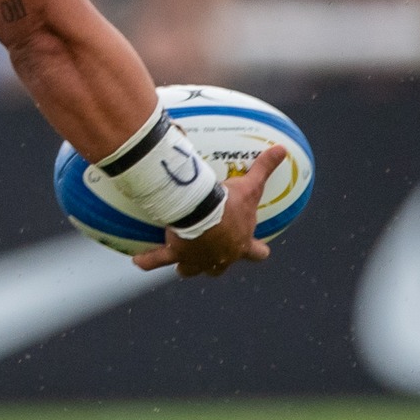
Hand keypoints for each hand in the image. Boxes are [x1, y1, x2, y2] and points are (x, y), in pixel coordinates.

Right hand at [132, 145, 286, 276]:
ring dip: (187, 266)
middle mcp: (220, 258)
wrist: (202, 213)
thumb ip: (265, 168)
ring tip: (179, 263)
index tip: (260, 249)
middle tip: (212, 254)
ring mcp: (197, 259)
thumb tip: (282, 150)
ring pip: (191, 270)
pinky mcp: (176, 254)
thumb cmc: (229, 205)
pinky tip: (137, 261)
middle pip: (219, 268)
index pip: (256, 254)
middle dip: (216, 263)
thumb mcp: (249, 186)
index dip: (258, 251)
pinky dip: (147, 261)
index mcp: (240, 244)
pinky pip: (158, 260)